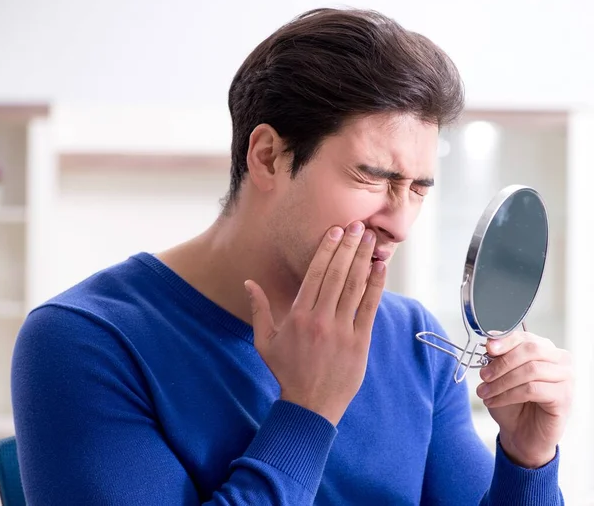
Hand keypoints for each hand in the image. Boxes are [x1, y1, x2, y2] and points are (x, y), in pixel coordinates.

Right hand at [244, 221, 385, 425]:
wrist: (311, 404)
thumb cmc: (286, 371)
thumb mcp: (264, 342)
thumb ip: (259, 309)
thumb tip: (249, 282)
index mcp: (298, 315)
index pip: (315, 274)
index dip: (327, 249)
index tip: (336, 231)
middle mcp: (321, 318)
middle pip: (337, 274)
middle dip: (348, 247)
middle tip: (358, 225)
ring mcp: (342, 329)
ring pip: (354, 286)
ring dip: (363, 260)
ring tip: (371, 239)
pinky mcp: (360, 341)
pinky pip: (369, 307)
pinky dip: (376, 286)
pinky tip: (380, 268)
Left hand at [476, 331, 573, 467]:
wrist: (521, 432)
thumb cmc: (513, 402)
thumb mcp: (501, 376)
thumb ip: (498, 358)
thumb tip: (491, 344)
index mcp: (545, 348)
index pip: (525, 336)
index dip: (505, 340)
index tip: (488, 348)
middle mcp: (560, 360)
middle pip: (530, 350)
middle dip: (502, 363)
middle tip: (483, 375)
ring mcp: (566, 379)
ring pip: (530, 370)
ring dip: (502, 382)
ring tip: (485, 392)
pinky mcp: (564, 398)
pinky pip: (533, 390)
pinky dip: (508, 395)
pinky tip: (495, 401)